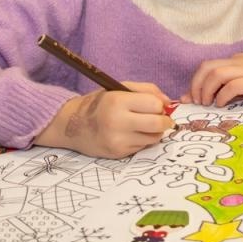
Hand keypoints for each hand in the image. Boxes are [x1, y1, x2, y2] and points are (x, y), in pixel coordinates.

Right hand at [35, 81, 172, 158]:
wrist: (73, 125)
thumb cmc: (101, 104)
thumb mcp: (120, 88)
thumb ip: (148, 90)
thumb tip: (169, 103)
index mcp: (117, 101)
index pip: (154, 104)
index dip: (160, 105)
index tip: (157, 105)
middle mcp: (117, 121)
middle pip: (158, 124)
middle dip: (165, 121)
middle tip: (162, 119)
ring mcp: (117, 140)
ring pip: (154, 138)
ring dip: (155, 132)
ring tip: (143, 125)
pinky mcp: (118, 153)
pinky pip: (143, 147)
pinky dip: (143, 140)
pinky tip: (132, 134)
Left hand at [186, 53, 242, 106]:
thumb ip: (229, 84)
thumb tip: (205, 97)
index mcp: (235, 60)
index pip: (207, 66)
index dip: (195, 82)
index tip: (191, 97)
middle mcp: (238, 62)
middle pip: (208, 67)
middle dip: (197, 85)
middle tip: (197, 101)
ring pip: (217, 74)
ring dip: (207, 90)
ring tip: (208, 103)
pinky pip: (233, 85)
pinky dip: (223, 95)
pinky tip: (222, 104)